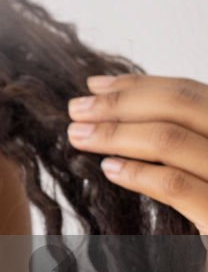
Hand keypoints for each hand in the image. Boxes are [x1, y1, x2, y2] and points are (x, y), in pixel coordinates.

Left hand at [67, 74, 207, 234]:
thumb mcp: (203, 173)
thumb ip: (180, 145)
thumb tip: (118, 112)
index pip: (194, 94)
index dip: (140, 85)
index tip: (95, 85)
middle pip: (182, 106)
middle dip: (121, 103)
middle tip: (75, 108)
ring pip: (171, 140)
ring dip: (115, 133)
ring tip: (78, 136)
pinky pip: (176, 185)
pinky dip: (137, 172)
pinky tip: (108, 169)